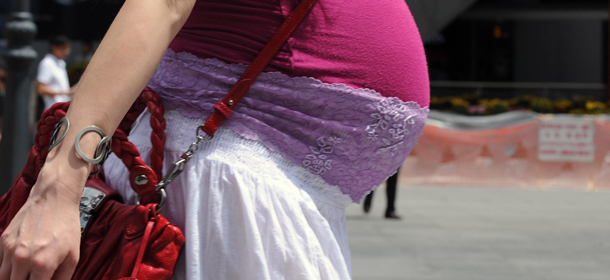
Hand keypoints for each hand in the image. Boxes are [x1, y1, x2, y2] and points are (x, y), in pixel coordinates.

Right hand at [0, 164, 83, 279]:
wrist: (53, 199)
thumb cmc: (66, 227)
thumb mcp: (73, 256)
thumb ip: (61, 278)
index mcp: (42, 265)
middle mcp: (22, 259)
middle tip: (36, 277)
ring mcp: (10, 250)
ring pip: (3, 278)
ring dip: (15, 278)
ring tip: (27, 274)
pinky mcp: (3, 242)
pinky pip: (0, 264)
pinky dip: (8, 269)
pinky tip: (20, 267)